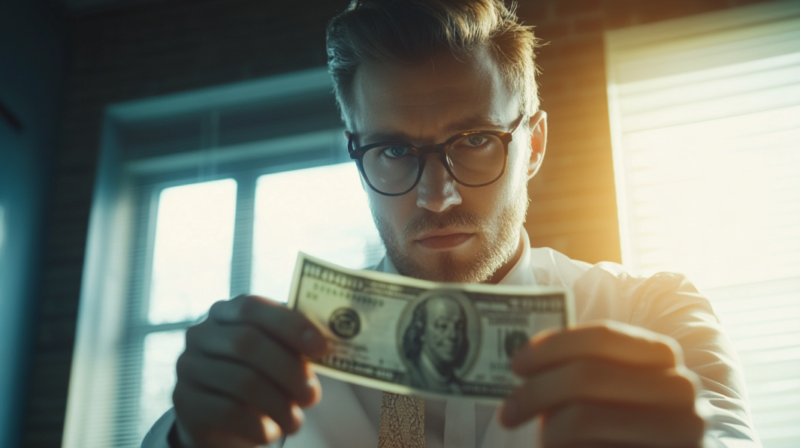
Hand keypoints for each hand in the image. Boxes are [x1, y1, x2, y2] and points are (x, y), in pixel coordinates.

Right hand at [171, 295, 329, 447]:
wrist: (218, 417)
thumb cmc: (258, 376)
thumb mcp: (275, 354)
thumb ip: (294, 345)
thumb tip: (326, 345)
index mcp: (226, 312)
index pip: (253, 307)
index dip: (290, 325)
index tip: (322, 348)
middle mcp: (201, 334)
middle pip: (247, 344)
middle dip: (289, 370)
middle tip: (312, 396)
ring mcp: (188, 367)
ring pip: (242, 381)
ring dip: (279, 404)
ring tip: (296, 421)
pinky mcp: (185, 402)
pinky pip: (228, 412)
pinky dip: (258, 425)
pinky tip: (271, 432)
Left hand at [499, 321, 703, 447]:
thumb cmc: (619, 425)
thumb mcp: (606, 388)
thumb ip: (580, 368)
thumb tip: (524, 360)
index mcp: (662, 355)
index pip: (602, 337)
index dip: (552, 346)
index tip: (517, 364)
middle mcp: (681, 390)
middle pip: (587, 376)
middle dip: (536, 391)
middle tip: (507, 412)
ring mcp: (681, 432)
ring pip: (584, 418)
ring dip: (549, 429)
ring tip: (543, 438)